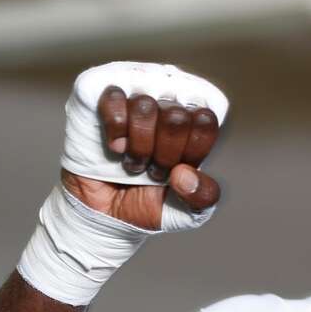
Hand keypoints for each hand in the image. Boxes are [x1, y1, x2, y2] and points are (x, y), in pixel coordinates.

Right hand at [61, 86, 220, 229]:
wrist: (105, 214)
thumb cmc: (147, 205)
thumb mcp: (186, 212)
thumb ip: (203, 197)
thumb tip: (183, 174)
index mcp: (192, 131)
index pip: (205, 121)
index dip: (191, 150)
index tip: (176, 171)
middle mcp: (167, 112)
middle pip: (176, 116)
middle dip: (163, 155)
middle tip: (153, 170)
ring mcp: (137, 105)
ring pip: (145, 106)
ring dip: (137, 145)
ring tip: (131, 162)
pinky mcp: (106, 103)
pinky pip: (114, 97)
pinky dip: (115, 127)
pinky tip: (114, 146)